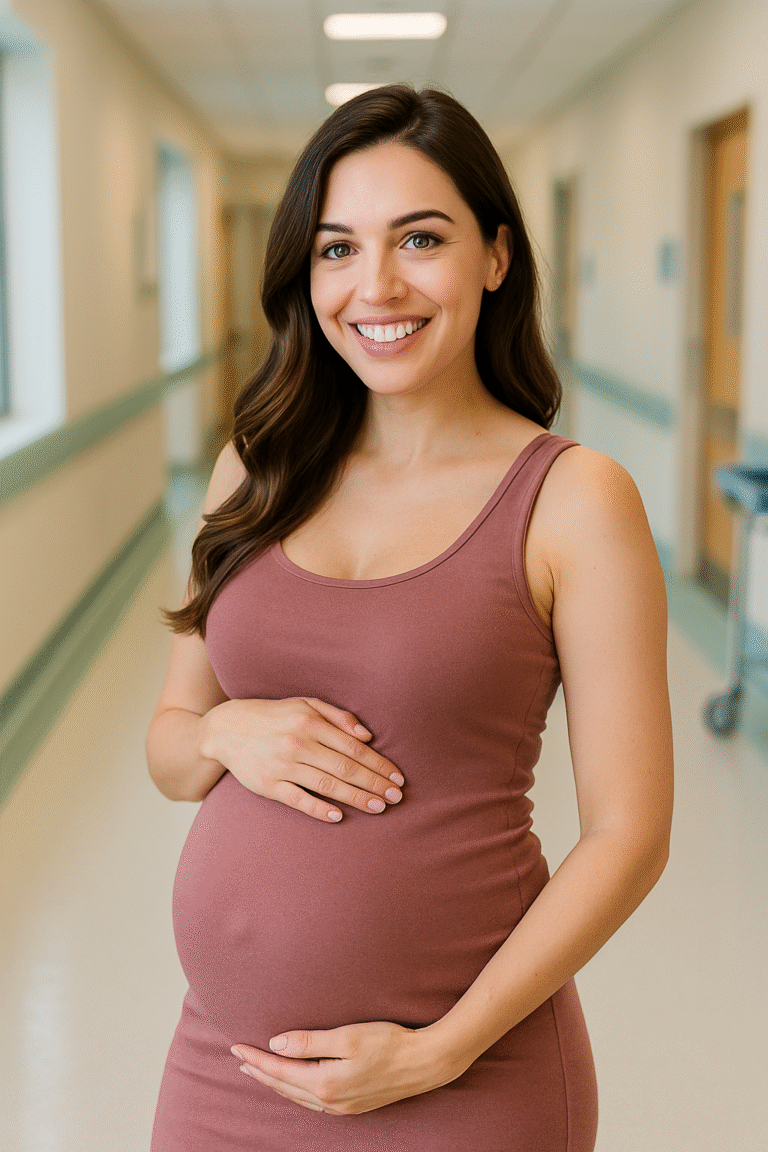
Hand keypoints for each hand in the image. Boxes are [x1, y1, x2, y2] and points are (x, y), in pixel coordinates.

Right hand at [200, 696, 404, 822]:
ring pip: (327, 785)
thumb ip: (337, 716)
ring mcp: (282, 765)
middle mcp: (297, 743)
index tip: (397, 778)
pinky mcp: (268, 785)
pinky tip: (339, 816)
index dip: (379, 764)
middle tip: (397, 797)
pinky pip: (298, 800)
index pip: (353, 747)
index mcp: (309, 722)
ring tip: (378, 807)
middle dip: (375, 784)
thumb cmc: (273, 716)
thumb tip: (367, 736)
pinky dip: (319, 809)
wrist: (226, 729)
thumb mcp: (304, 705)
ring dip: (356, 798)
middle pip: (345, 768)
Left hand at [230, 1020, 458, 1114]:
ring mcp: (342, 1107)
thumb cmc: (389, 1043)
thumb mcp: (347, 1036)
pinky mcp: (352, 1105)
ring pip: (297, 1097)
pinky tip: (294, 1083)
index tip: (236, 1047)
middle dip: (260, 1072)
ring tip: (259, 1071)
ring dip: (276, 1083)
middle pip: (284, 1087)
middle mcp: (330, 1101)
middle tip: (239, 1059)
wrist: (424, 1063)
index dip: (256, 1058)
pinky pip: (312, 1101)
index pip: (280, 1070)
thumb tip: (276, 1044)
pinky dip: (295, 1090)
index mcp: (324, 1084)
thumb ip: (309, 1041)